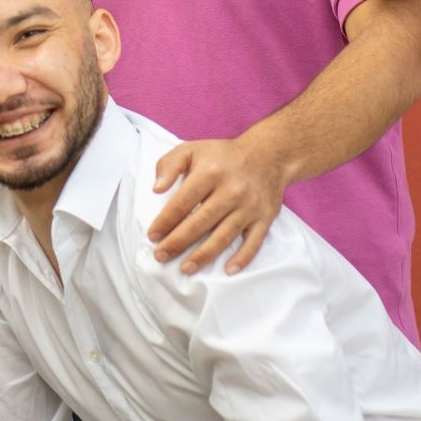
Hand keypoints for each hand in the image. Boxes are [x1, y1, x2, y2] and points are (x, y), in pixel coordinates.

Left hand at [148, 135, 285, 275]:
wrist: (267, 155)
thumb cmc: (222, 155)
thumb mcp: (191, 149)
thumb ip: (169, 165)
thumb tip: (156, 189)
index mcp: (210, 172)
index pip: (183, 202)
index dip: (165, 221)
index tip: (152, 236)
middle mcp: (232, 190)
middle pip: (200, 223)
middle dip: (177, 243)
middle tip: (161, 256)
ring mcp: (250, 207)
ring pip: (224, 237)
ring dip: (203, 256)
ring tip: (185, 268)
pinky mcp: (265, 218)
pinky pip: (253, 242)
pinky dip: (242, 258)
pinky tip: (228, 270)